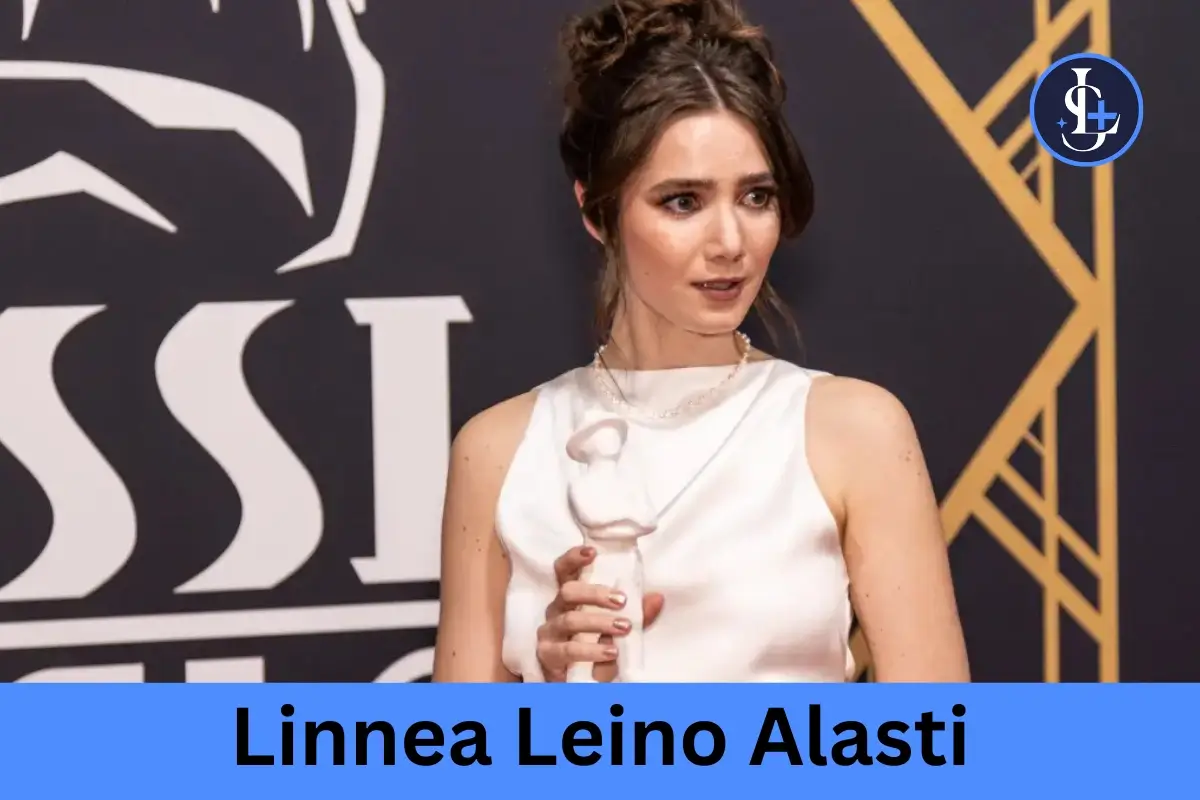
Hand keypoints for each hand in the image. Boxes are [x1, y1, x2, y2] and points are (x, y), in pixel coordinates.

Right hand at [536, 545, 664, 682]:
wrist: (581, 683)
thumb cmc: (598, 646)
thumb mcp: (621, 629)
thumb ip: (638, 614)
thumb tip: (657, 598)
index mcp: (571, 597)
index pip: (564, 570)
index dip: (573, 558)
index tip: (592, 552)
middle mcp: (556, 610)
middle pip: (567, 591)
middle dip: (595, 593)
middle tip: (621, 599)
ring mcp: (549, 632)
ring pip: (569, 620)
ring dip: (599, 622)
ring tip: (623, 627)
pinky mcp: (547, 655)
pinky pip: (568, 650)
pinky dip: (592, 650)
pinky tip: (611, 652)